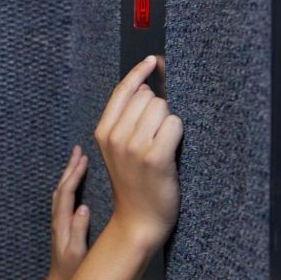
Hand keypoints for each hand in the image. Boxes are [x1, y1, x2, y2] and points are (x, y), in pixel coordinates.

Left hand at [46, 144, 89, 279]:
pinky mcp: (63, 227)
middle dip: (70, 168)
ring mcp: (59, 223)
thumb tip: (84, 208)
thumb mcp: (77, 253)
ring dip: (69, 175)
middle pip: (62, 187)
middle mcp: (58, 220)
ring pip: (62, 192)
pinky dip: (70, 186)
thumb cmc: (71, 273)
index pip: (66, 192)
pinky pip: (65, 200)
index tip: (84, 159)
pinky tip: (76, 184)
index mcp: (61, 223)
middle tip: (78, 150)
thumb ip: (79, 230)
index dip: (75, 174)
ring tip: (78, 160)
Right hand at [94, 56, 182, 250]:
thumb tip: (144, 85)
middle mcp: (115, 137)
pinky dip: (178, 134)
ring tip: (162, 146)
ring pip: (162, 108)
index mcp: (103, 132)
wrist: (138, 219)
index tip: (152, 60)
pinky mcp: (155, 157)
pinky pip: (175, 124)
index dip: (139, 72)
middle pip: (147, 97)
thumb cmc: (134, 182)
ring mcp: (134, 147)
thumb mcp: (117, 149)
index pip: (123, 91)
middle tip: (155, 136)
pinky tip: (171, 150)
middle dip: (157, 109)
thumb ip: (125, 118)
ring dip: (168, 123)